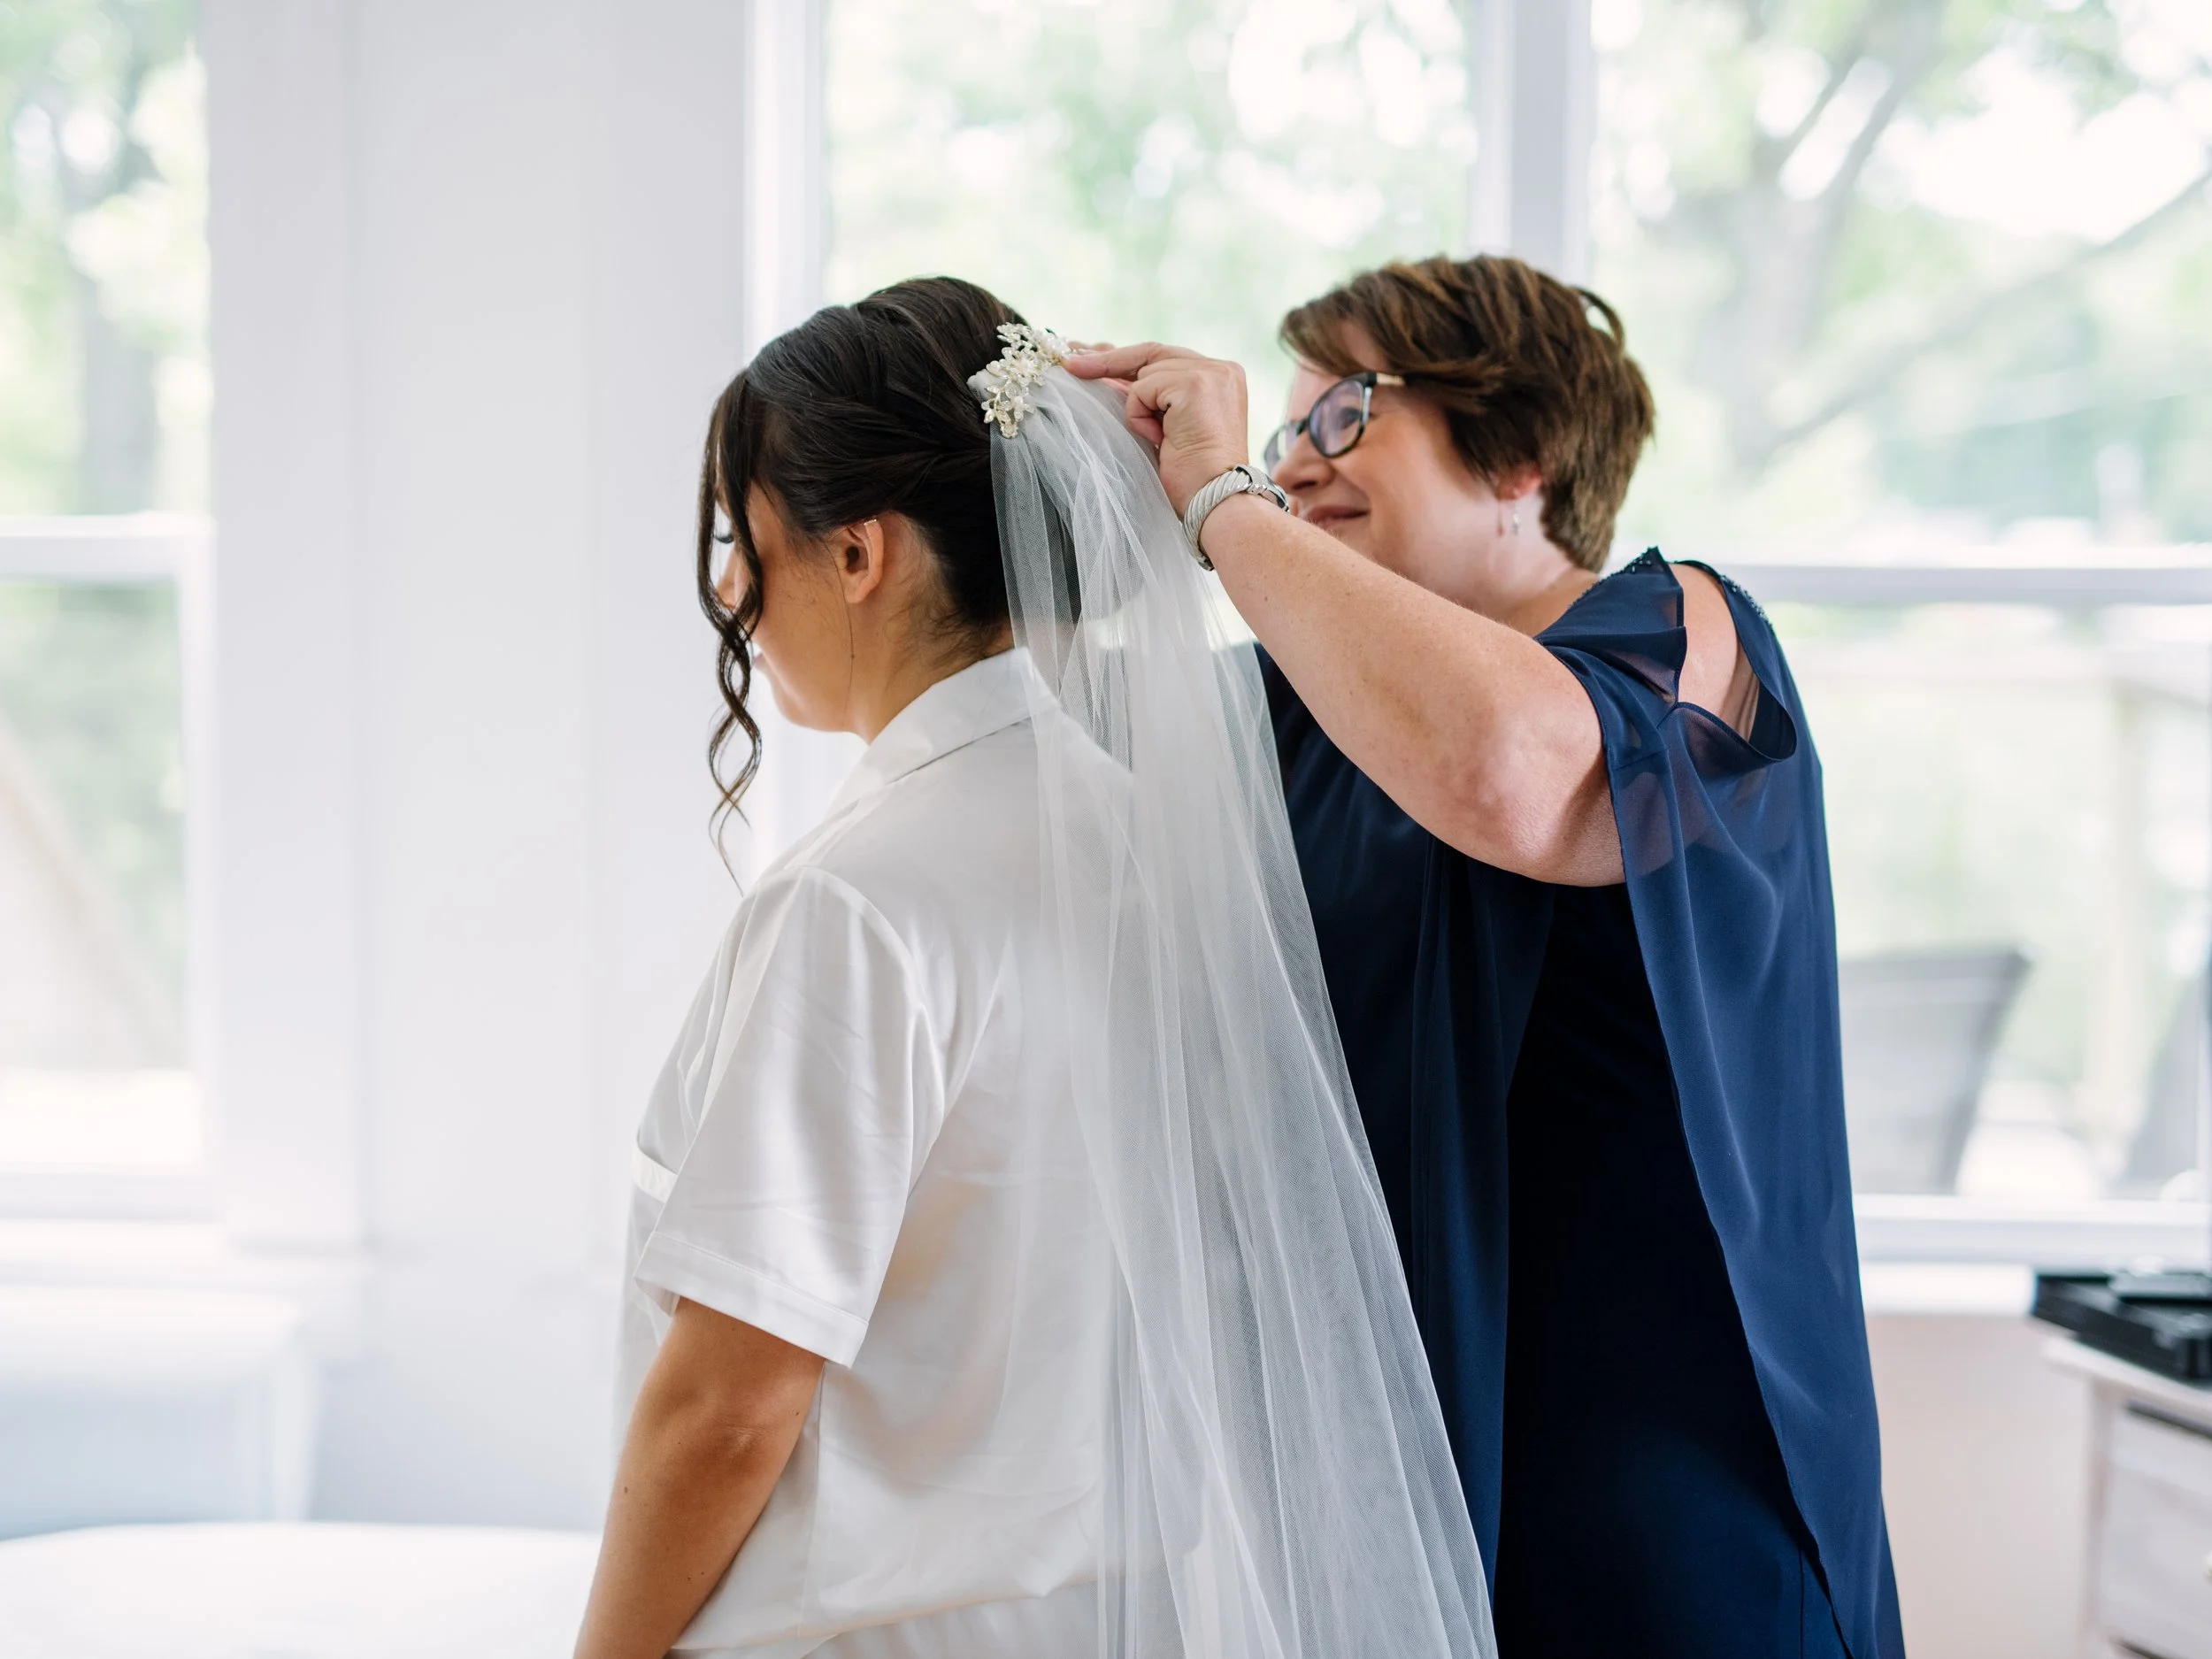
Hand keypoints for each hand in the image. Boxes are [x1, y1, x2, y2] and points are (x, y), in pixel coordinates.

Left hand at [1064, 343, 1248, 514]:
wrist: (1216, 500)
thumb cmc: (1194, 477)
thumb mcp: (1168, 427)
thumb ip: (1150, 400)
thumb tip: (1107, 380)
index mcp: (1221, 378)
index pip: (1164, 358)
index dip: (1125, 359)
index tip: (1090, 356)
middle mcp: (1221, 369)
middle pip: (1151, 353)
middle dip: (1107, 360)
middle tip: (1070, 362)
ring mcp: (1210, 373)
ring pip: (1144, 374)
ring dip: (1141, 411)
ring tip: (1165, 440)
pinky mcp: (1194, 383)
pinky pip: (1143, 390)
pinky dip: (1141, 417)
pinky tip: (1163, 438)